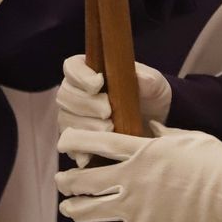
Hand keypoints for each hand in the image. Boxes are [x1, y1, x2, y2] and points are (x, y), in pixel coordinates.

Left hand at [56, 124, 221, 221]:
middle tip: (62, 180)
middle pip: (84, 180)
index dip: (74, 141)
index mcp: (142, 150)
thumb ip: (161, 132)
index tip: (63, 142)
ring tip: (69, 207)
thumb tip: (150, 125)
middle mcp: (133, 178)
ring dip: (73, 209)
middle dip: (66, 181)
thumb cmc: (213, 161)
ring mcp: (137, 206)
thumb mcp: (185, 136)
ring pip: (89, 210)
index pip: (97, 142)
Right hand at [57, 55, 172, 152]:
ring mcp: (73, 118)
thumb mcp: (156, 86)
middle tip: (108, 112)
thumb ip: (150, 80)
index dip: (80, 76)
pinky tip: (91, 154)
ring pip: (65, 119)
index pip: (72, 67)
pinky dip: (80, 149)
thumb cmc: (151, 100)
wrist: (155, 128)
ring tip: (109, 130)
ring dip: (85, 126)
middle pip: (65, 95)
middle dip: (86, 104)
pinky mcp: (77, 141)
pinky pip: (70, 144)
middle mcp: (76, 93)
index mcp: (89, 71)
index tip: (99, 84)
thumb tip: (142, 78)